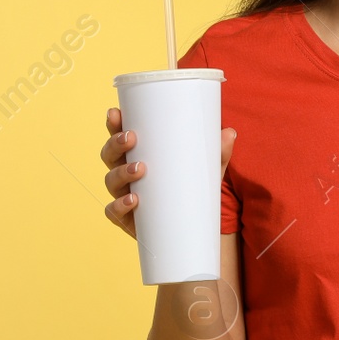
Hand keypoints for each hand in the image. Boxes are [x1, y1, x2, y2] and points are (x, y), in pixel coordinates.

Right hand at [100, 107, 235, 237]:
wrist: (194, 227)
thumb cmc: (193, 188)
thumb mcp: (207, 169)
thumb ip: (217, 152)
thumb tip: (230, 132)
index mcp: (138, 154)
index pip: (119, 135)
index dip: (113, 124)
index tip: (116, 112)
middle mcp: (125, 173)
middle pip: (109, 155)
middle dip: (115, 144)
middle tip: (131, 138)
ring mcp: (124, 195)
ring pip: (110, 181)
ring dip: (120, 173)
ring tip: (139, 169)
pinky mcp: (127, 219)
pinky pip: (114, 212)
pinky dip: (119, 206)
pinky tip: (133, 200)